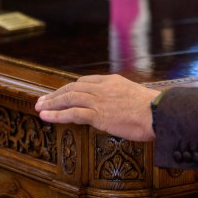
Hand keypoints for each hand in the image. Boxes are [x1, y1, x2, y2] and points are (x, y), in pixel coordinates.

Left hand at [36, 74, 159, 140]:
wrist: (157, 113)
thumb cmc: (151, 108)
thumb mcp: (134, 95)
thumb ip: (122, 97)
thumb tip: (119, 105)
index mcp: (112, 81)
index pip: (85, 81)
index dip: (70, 88)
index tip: (60, 93)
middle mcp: (103, 88)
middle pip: (73, 87)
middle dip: (55, 94)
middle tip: (42, 100)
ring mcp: (99, 101)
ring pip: (69, 98)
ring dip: (52, 103)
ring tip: (39, 107)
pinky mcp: (98, 115)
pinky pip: (72, 113)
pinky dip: (57, 115)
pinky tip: (46, 117)